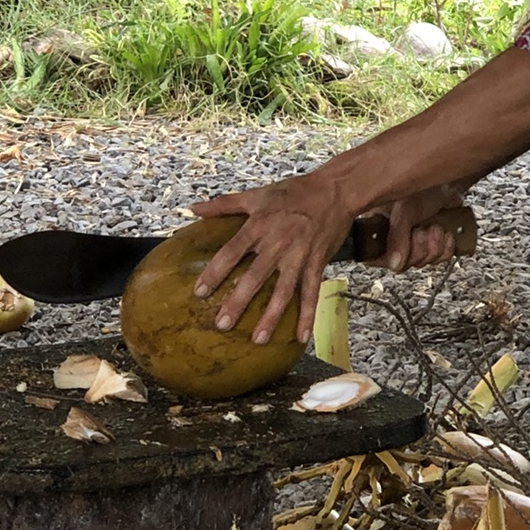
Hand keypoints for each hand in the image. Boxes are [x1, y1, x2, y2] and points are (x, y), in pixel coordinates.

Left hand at [191, 173, 355, 344]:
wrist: (335, 190)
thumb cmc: (294, 192)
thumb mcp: (257, 194)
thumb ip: (224, 204)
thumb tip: (194, 209)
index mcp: (259, 225)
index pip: (232, 252)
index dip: (215, 272)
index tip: (200, 292)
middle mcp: (278, 243)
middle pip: (255, 276)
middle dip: (238, 301)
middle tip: (223, 324)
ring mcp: (299, 256)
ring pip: (283, 291)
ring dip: (271, 316)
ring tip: (258, 339)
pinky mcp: (317, 264)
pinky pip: (311, 293)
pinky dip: (307, 316)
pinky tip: (301, 337)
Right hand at [374, 183, 467, 271]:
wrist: (450, 184)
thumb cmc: (422, 187)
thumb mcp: (404, 210)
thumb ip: (398, 237)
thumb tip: (394, 263)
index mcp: (378, 228)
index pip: (374, 256)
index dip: (389, 257)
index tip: (401, 249)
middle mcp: (394, 239)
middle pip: (402, 264)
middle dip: (418, 249)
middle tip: (421, 230)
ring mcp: (414, 244)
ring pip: (422, 262)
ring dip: (434, 246)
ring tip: (434, 227)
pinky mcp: (434, 245)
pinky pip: (440, 260)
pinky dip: (446, 247)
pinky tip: (445, 232)